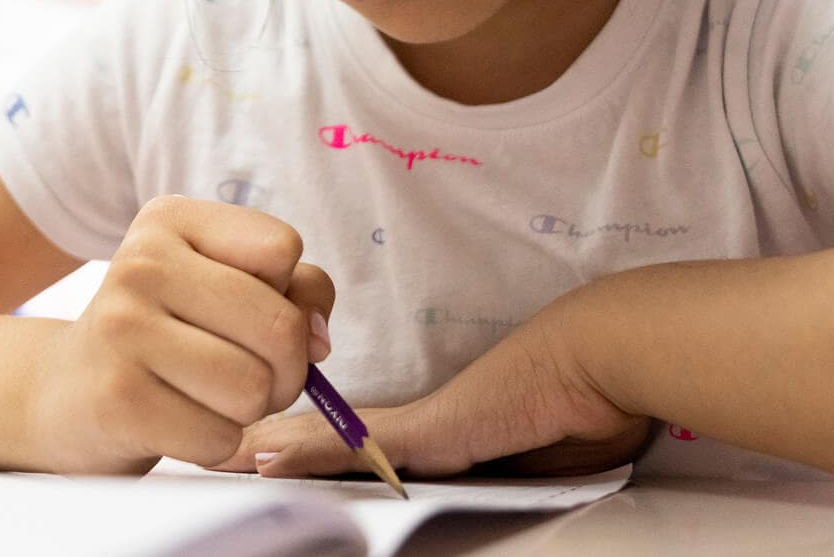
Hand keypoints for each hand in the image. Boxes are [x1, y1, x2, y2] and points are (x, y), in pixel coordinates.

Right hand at [30, 196, 334, 473]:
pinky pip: (219, 438)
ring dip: (248, 410)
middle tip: (247, 373)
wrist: (67, 390)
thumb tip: (318, 339)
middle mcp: (141, 263)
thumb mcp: (222, 284)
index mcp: (171, 219)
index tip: (249, 312)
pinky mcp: (118, 399)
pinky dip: (214, 443)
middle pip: (280, 326)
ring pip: (254, 387)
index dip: (288, 292)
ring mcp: (123, 329)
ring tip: (208, 397)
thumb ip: (295, 291)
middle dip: (285, 369)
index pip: (283, 248)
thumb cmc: (168, 333)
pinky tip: (178, 422)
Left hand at [213, 337, 649, 480]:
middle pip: (336, 440)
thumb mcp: (541, 455)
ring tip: (227, 452)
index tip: (274, 450)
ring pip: (332, 441)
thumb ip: (502, 467)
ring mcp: (426, 424)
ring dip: (280, 448)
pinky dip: (312, 454)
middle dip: (282, 443)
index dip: (319, 450)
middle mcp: (425, 425)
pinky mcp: (433, 430)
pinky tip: (268, 457)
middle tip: (228, 449)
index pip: (366, 445)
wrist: (607, 358)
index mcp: (447, 433)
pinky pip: (359, 446)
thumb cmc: (591, 401)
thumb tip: (484, 475)